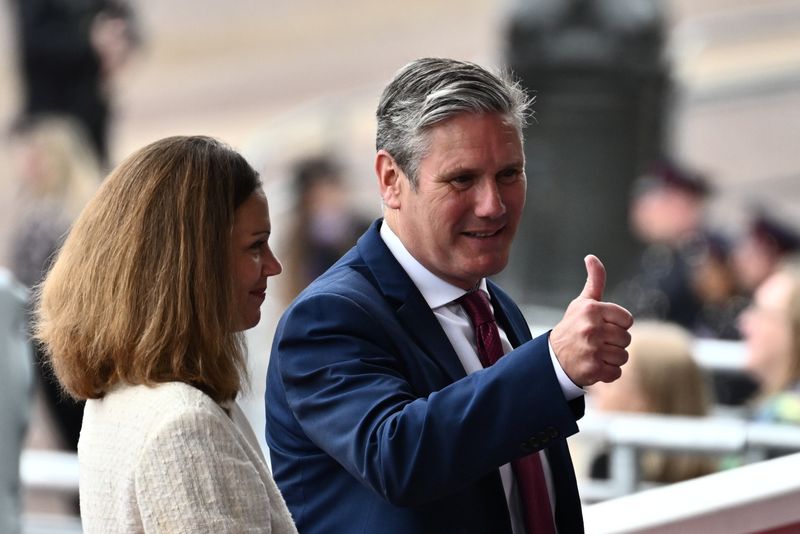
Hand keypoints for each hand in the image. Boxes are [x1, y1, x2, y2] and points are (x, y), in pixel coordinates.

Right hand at [550, 255, 632, 386]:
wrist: (552, 358)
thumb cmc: (572, 327)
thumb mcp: (582, 303)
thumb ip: (594, 281)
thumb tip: (591, 257)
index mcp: (592, 310)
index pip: (627, 320)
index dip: (618, 325)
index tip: (602, 327)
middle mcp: (592, 328)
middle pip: (626, 339)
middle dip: (615, 343)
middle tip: (597, 342)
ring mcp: (592, 349)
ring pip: (623, 356)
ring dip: (612, 358)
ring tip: (596, 354)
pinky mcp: (593, 368)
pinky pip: (616, 372)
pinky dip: (608, 373)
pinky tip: (594, 365)